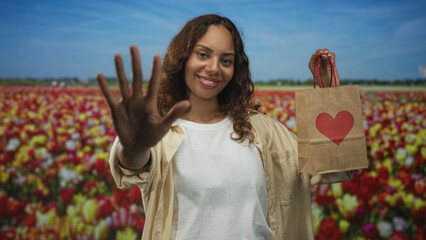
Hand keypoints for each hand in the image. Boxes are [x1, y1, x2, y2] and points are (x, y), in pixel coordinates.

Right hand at [97, 46, 189, 165]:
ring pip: (123, 83)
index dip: (155, 70)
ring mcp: (127, 103)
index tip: (156, 55)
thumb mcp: (163, 126)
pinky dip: (104, 87)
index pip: (153, 83)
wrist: (137, 146)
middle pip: (136, 77)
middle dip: (135, 62)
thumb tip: (187, 103)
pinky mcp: (116, 110)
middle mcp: (138, 99)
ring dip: (120, 70)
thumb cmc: (152, 135)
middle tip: (133, 46)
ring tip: (118, 55)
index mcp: (150, 103)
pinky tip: (99, 75)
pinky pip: (109, 96)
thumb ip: (173, 114)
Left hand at [308, 49, 339, 86]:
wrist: (330, 86)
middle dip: (323, 52)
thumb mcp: (320, 72)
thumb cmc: (323, 81)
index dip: (318, 54)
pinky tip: (332, 62)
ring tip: (329, 57)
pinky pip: (331, 55)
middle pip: (319, 51)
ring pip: (326, 52)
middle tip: (327, 55)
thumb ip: (321, 63)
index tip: (322, 54)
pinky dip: (332, 56)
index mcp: (312, 64)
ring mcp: (325, 61)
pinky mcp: (331, 62)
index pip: (314, 55)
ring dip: (328, 53)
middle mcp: (318, 62)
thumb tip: (324, 55)